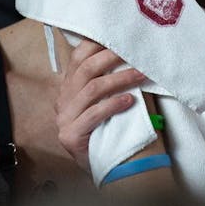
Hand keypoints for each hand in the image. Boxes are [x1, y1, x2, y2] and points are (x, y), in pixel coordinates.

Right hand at [52, 37, 147, 172]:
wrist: (114, 168)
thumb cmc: (116, 128)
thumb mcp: (111, 98)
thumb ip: (112, 77)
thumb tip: (134, 51)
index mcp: (70, 87)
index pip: (78, 57)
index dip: (97, 45)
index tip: (121, 37)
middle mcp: (63, 100)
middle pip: (85, 69)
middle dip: (111, 57)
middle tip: (135, 52)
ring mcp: (64, 119)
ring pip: (92, 89)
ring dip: (120, 79)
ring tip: (141, 74)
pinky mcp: (70, 136)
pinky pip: (93, 114)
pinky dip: (113, 105)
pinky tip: (130, 101)